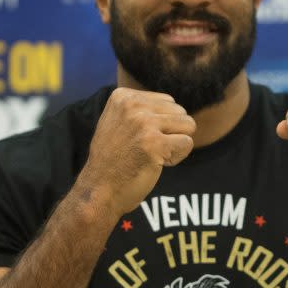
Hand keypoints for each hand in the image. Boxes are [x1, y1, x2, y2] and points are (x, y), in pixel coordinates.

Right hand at [78, 88, 195, 216]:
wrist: (98, 190)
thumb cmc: (113, 161)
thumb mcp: (120, 122)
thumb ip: (142, 109)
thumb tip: (175, 105)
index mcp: (123, 96)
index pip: (167, 101)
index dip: (160, 125)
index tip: (138, 139)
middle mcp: (132, 105)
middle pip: (180, 112)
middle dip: (170, 133)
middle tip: (146, 150)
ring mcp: (143, 123)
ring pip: (188, 125)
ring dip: (175, 145)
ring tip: (151, 155)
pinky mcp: (155, 143)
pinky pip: (187, 143)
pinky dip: (176, 158)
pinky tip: (156, 164)